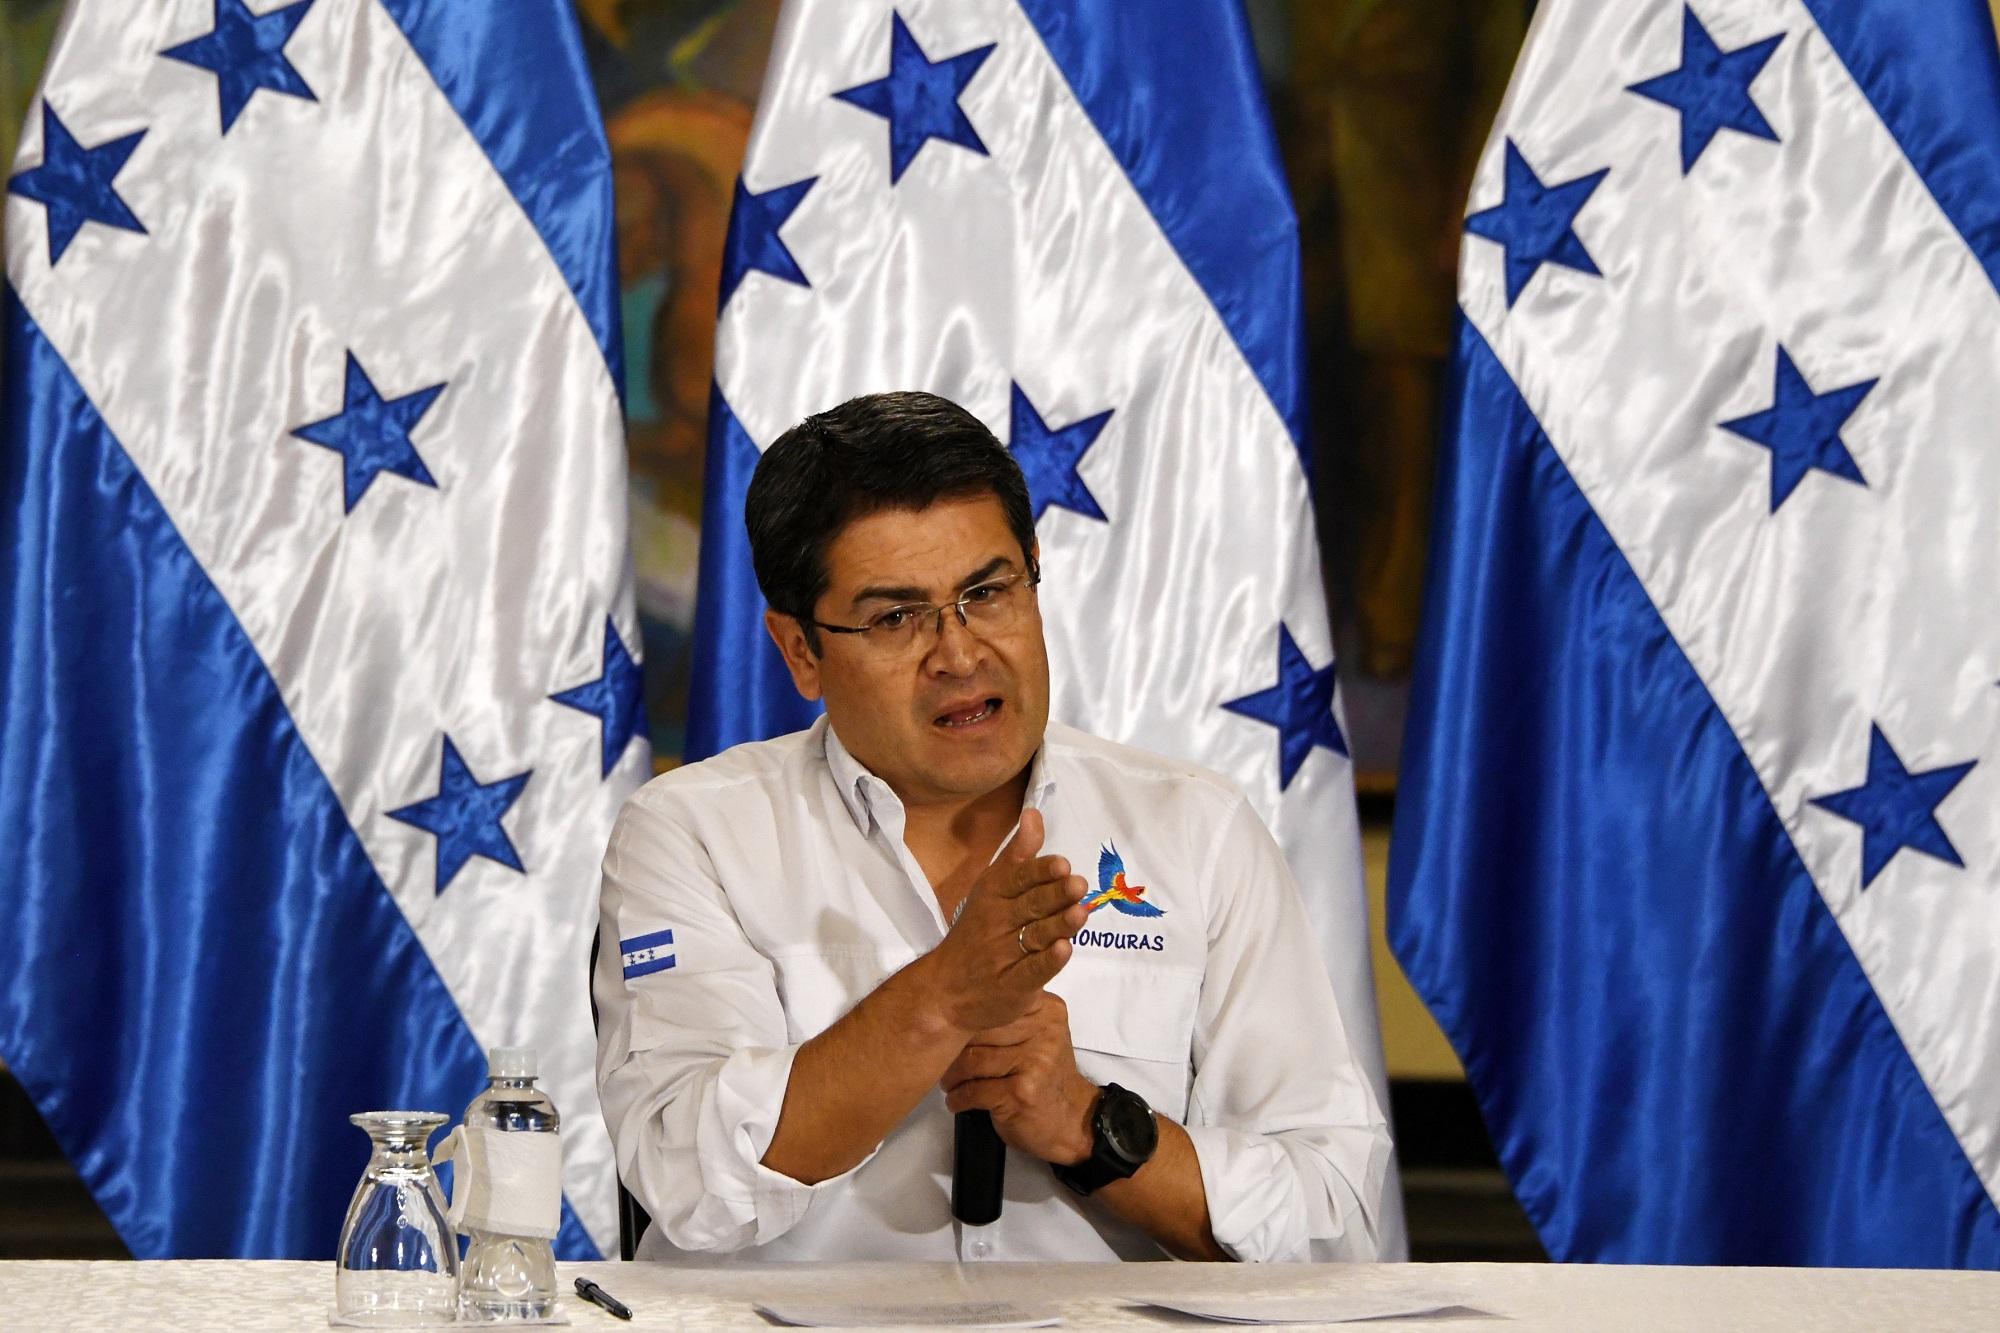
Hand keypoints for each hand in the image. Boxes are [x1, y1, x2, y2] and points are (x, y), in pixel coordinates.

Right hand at [924, 809, 1088, 1033]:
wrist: (944, 989)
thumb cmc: (977, 930)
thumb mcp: (991, 888)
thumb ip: (1018, 855)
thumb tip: (1034, 813)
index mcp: (993, 895)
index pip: (1018, 879)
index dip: (1041, 872)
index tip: (1062, 864)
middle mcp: (998, 923)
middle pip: (1030, 906)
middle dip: (1055, 895)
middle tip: (1078, 884)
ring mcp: (1004, 956)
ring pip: (1036, 936)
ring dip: (1059, 924)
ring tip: (1080, 913)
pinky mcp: (1013, 986)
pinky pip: (1032, 971)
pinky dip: (1048, 962)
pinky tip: (1064, 949)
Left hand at [940, 992, 1097, 1164]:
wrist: (1074, 1121)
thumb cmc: (1047, 1078)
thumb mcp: (1041, 1037)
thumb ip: (1014, 1017)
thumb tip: (959, 1008)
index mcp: (1048, 1011)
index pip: (994, 1003)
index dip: (964, 1015)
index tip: (946, 1025)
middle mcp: (1044, 1033)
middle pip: (978, 1030)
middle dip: (953, 1047)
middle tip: (941, 1058)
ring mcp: (1033, 1063)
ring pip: (972, 1060)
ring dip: (952, 1076)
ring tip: (949, 1082)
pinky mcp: (1021, 1094)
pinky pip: (974, 1090)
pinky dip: (958, 1098)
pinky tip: (957, 1101)